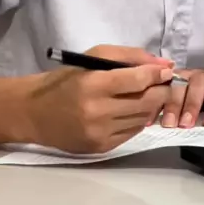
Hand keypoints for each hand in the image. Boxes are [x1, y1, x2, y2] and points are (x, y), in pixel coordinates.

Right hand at [22, 45, 173, 153]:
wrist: (36, 113)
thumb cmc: (66, 80)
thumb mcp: (92, 58)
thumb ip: (128, 57)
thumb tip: (162, 63)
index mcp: (94, 84)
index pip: (137, 80)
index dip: (157, 74)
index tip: (167, 70)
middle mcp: (98, 111)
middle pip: (146, 102)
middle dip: (162, 91)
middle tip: (165, 83)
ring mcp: (100, 132)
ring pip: (143, 118)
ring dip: (151, 106)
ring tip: (148, 95)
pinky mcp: (101, 148)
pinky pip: (132, 133)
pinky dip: (137, 120)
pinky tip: (131, 111)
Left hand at [160, 69, 203, 128]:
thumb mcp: (191, 102)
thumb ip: (176, 110)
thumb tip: (155, 127)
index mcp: (179, 80)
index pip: (162, 88)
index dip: (154, 103)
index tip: (148, 123)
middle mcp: (192, 75)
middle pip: (178, 84)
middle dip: (171, 104)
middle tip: (168, 125)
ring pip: (197, 85)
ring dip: (190, 105)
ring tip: (186, 124)